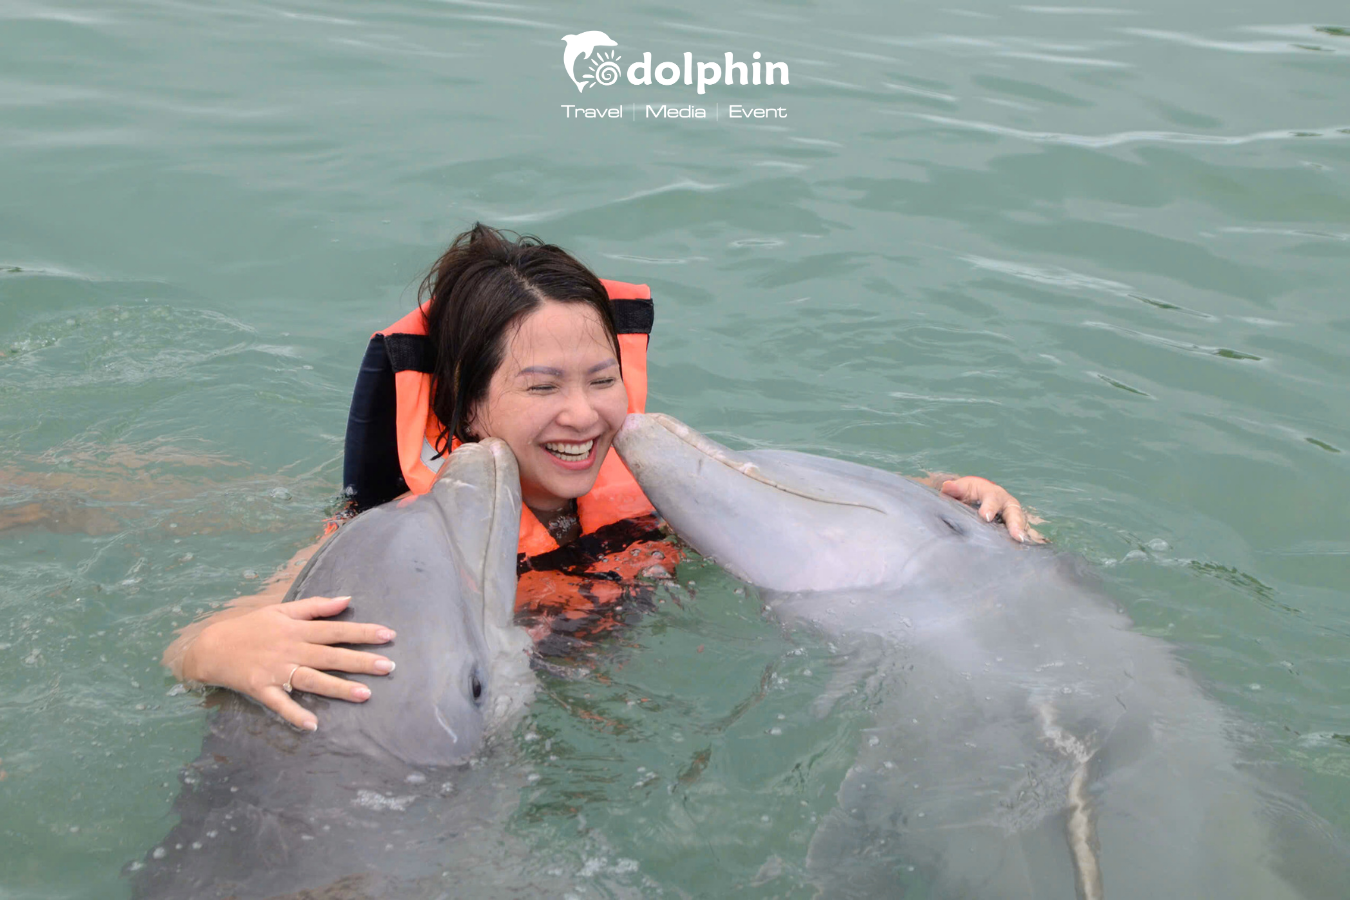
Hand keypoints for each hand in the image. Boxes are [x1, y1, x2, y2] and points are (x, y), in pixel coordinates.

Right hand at [180, 595, 396, 730]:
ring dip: (338, 688)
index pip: (336, 630)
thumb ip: (315, 606)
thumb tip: (347, 599)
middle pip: (330, 655)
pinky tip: (312, 725)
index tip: (389, 635)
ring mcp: (276, 670)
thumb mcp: (281, 609)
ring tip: (365, 694)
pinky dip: (294, 714)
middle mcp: (291, 649)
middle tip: (389, 666)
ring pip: (312, 679)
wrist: (211, 647)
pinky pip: (280, 704)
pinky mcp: (261, 689)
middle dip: (360, 661)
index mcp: (297, 629)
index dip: (362, 632)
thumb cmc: (251, 626)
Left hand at [939, 476, 1044, 543]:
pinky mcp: (1010, 529)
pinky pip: (1016, 535)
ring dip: (1019, 535)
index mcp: (993, 493)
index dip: (990, 507)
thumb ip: (955, 488)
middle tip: (1017, 536)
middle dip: (1016, 524)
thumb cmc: (969, 492)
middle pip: (1014, 512)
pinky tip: (1015, 554)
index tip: (985, 517)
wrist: (974, 497)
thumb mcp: (962, 488)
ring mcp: (1011, 517)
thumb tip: (947, 486)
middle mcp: (1006, 504)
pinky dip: (1016, 543)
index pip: (992, 499)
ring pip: (1019, 524)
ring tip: (1020, 546)